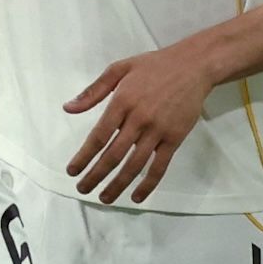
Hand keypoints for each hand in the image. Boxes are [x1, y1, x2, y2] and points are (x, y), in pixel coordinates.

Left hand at [62, 44, 218, 201]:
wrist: (194, 65)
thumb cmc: (154, 66)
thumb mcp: (120, 69)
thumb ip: (93, 91)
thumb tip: (68, 108)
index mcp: (122, 101)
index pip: (99, 136)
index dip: (84, 156)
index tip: (73, 170)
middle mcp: (139, 119)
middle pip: (113, 155)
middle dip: (95, 176)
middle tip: (83, 189)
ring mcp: (158, 130)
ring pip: (134, 165)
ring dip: (118, 185)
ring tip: (104, 198)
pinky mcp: (175, 138)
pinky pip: (159, 166)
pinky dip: (148, 184)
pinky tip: (136, 196)